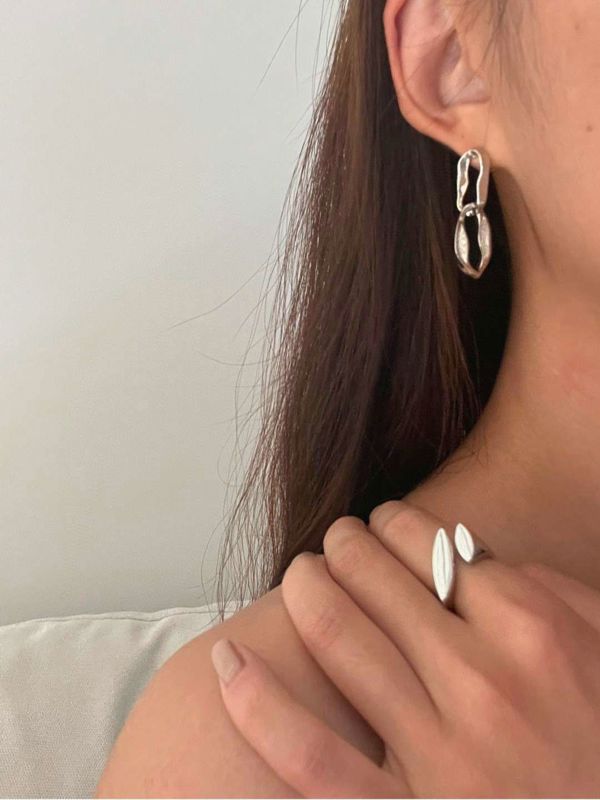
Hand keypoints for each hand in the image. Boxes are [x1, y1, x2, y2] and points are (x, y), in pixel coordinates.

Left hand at [210, 500, 599, 797]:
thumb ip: (551, 593)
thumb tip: (478, 558)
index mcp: (532, 633)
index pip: (434, 545)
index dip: (397, 523)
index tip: (385, 523)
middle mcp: (481, 682)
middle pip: (377, 579)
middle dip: (346, 545)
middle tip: (337, 540)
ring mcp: (439, 754)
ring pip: (338, 638)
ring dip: (307, 588)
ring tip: (303, 573)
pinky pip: (313, 759)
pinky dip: (260, 708)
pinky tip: (228, 663)